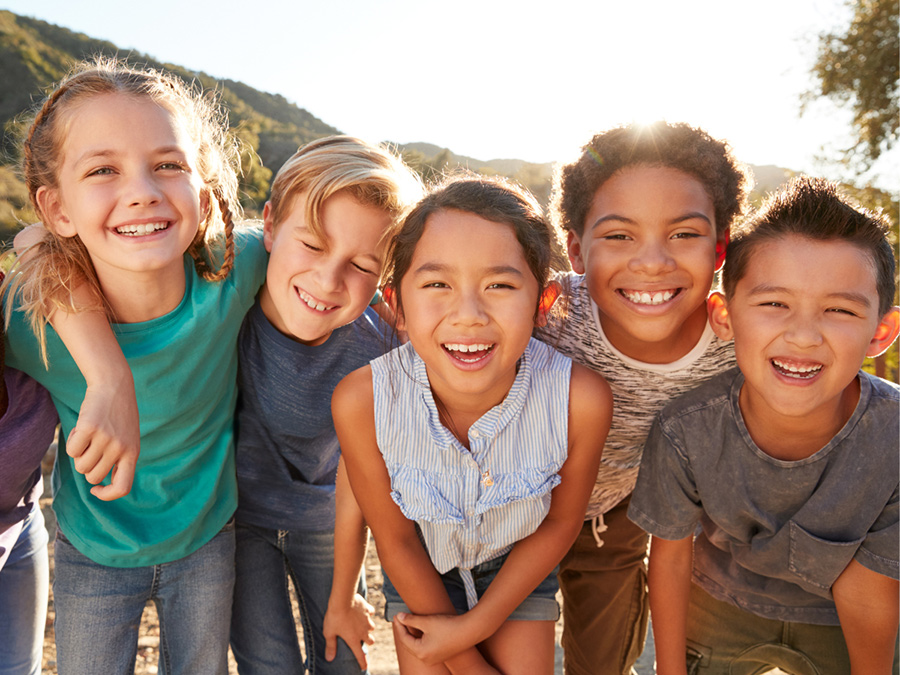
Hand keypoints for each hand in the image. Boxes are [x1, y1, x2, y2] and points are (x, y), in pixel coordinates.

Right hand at [68, 374, 139, 500]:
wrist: (115, 385)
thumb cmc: (118, 415)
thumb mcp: (127, 438)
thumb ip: (118, 459)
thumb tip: (97, 482)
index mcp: (133, 453)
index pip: (122, 488)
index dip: (107, 494)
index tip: (96, 489)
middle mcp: (121, 448)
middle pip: (92, 476)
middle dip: (87, 466)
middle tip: (91, 447)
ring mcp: (105, 439)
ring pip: (80, 465)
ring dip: (79, 453)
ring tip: (88, 436)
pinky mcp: (89, 428)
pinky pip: (71, 450)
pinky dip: (71, 441)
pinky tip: (81, 429)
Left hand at [323, 593, 375, 669]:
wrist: (342, 599)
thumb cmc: (334, 617)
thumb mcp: (329, 632)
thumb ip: (330, 646)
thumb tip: (329, 659)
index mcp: (353, 639)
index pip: (360, 655)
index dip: (363, 663)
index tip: (364, 667)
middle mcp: (363, 631)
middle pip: (371, 641)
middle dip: (368, 641)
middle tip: (362, 639)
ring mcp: (367, 620)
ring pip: (372, 627)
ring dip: (368, 627)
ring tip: (362, 624)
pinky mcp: (368, 610)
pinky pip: (371, 613)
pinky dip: (368, 613)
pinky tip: (363, 611)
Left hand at [393, 612, 485, 667]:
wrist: (469, 631)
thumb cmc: (447, 626)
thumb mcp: (426, 622)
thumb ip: (411, 620)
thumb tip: (399, 617)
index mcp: (421, 652)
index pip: (404, 638)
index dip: (399, 625)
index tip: (396, 614)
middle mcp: (426, 659)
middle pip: (409, 643)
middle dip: (405, 630)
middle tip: (400, 617)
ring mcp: (433, 659)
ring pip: (417, 646)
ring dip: (412, 634)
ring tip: (409, 621)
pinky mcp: (440, 655)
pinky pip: (425, 647)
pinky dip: (421, 638)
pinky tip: (421, 628)